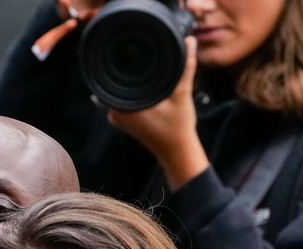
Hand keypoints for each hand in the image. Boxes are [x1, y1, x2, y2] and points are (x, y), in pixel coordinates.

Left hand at [108, 37, 208, 190]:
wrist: (176, 152)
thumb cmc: (177, 128)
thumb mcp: (182, 94)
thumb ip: (185, 67)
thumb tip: (188, 42)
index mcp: (123, 106)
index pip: (114, 76)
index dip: (121, 61)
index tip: (129, 49)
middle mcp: (115, 113)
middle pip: (117, 82)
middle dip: (128, 70)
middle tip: (138, 54)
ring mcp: (117, 118)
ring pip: (121, 90)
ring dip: (131, 81)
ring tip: (142, 67)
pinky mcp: (124, 120)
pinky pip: (124, 99)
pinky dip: (133, 92)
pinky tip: (143, 84)